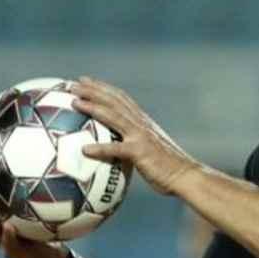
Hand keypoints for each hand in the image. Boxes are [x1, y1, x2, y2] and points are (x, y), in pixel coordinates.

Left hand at [70, 77, 201, 195]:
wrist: (186, 176)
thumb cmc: (168, 168)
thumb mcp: (151, 150)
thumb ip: (135, 145)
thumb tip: (119, 149)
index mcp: (143, 122)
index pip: (120, 98)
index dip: (102, 88)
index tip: (85, 81)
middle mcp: (141, 124)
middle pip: (113, 101)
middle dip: (93, 90)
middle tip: (73, 85)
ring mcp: (140, 136)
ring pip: (113, 116)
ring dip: (93, 107)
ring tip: (75, 103)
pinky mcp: (140, 152)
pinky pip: (116, 149)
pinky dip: (100, 148)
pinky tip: (84, 150)